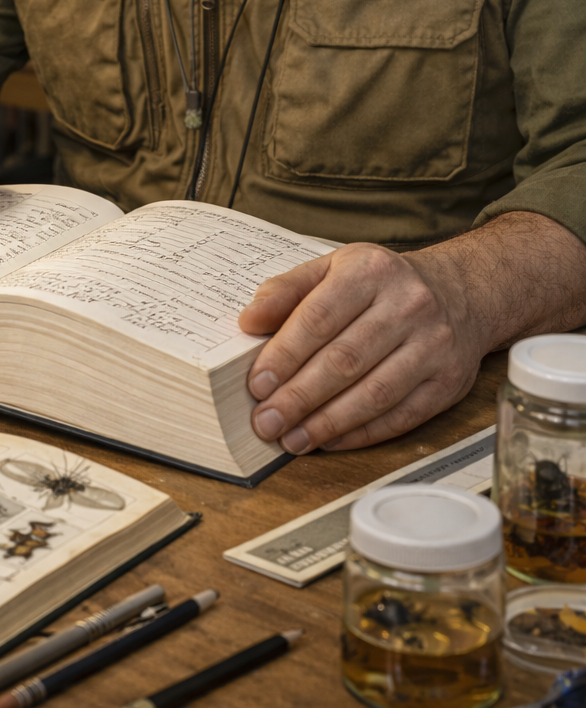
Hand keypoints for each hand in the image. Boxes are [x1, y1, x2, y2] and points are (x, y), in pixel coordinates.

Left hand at [238, 215, 585, 452]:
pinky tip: (330, 440)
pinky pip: (401, 415)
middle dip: (300, 396)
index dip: (285, 355)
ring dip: (328, 422)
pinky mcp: (448, 381)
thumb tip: (249, 321)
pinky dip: (361, 433)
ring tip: (293, 438)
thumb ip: (287, 291)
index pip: (319, 317)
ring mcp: (433, 344)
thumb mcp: (332, 268)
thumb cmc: (380, 284)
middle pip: (345, 359)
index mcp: (370, 270)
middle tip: (266, 421)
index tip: (257, 384)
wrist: (457, 293)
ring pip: (374, 393)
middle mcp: (407, 304)